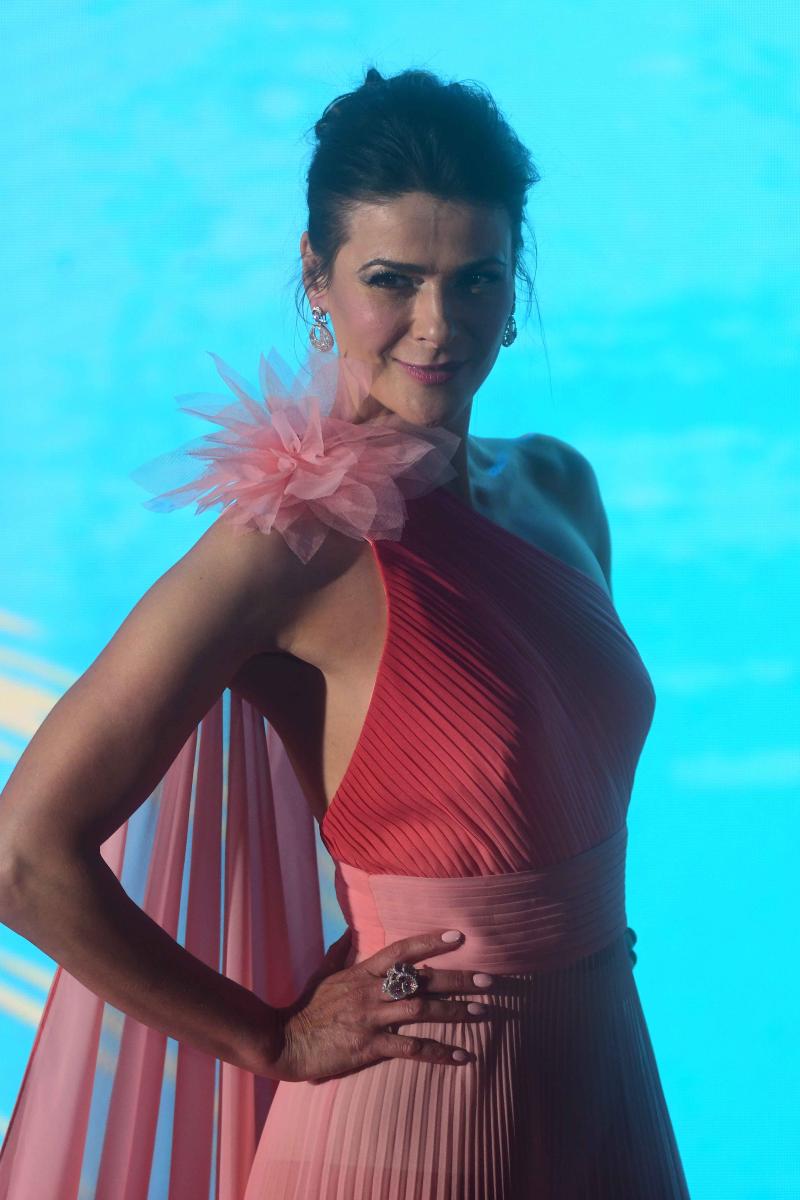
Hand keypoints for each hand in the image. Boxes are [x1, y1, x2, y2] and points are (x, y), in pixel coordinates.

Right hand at [265, 927, 494, 1082]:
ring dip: (456, 1012)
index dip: (431, 942)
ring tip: (485, 1012)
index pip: (402, 949)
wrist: (285, 1041)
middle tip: (489, 979)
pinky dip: (439, 1052)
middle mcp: (372, 991)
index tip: (459, 937)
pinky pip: (412, 1048)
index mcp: (363, 971)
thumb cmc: (306, 1007)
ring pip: (422, 1010)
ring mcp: (372, 1018)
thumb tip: (346, 931)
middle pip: (422, 979)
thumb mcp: (323, 973)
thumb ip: (339, 952)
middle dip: (458, 979)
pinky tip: (462, 1057)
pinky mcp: (370, 1046)